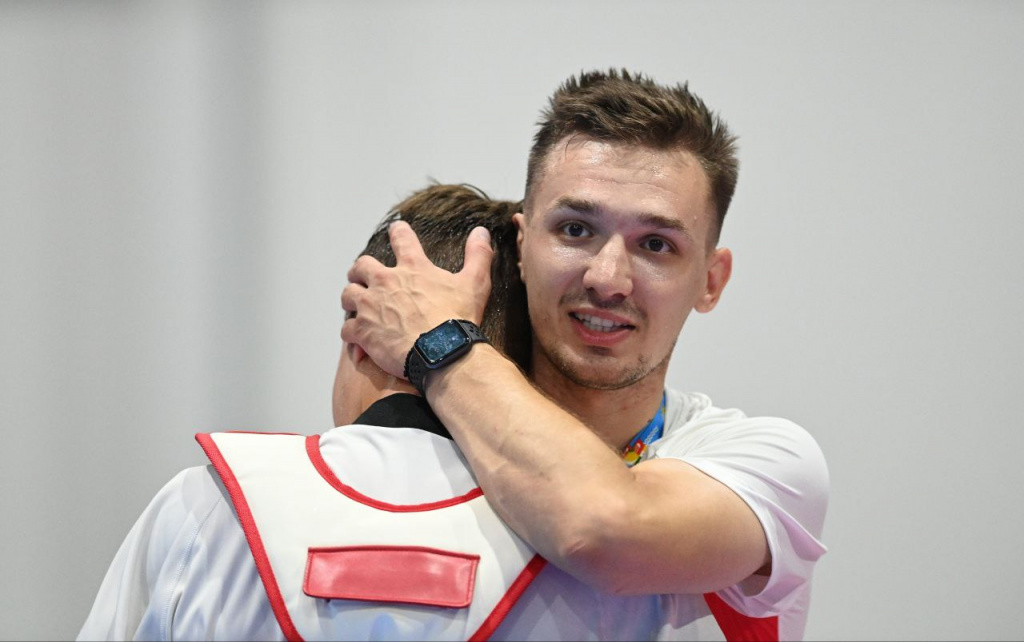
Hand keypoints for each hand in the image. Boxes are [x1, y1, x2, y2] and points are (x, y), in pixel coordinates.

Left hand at [342, 221, 493, 378]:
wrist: (442, 353)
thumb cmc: (458, 319)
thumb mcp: (475, 283)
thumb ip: (478, 255)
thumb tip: (482, 232)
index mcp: (412, 268)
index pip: (401, 238)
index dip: (398, 231)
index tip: (395, 229)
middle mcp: (386, 282)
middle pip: (361, 266)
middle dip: (360, 271)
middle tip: (363, 276)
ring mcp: (371, 307)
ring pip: (348, 295)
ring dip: (352, 300)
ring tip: (356, 307)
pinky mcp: (363, 332)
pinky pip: (346, 329)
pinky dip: (351, 334)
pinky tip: (358, 340)